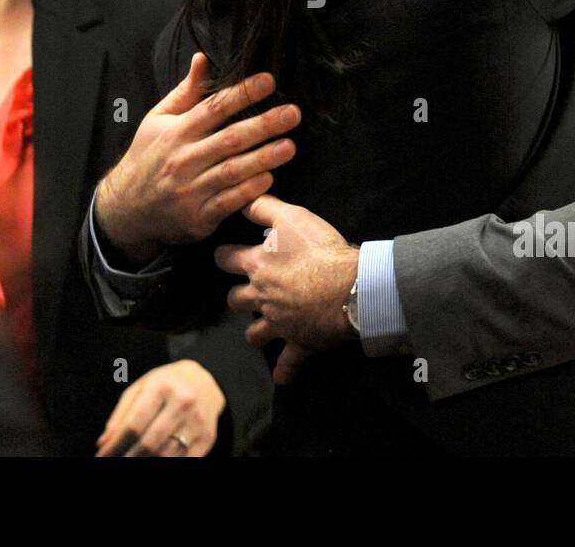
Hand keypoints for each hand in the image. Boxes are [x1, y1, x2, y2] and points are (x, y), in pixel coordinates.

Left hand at [95, 359, 225, 456]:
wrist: (205, 381)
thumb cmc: (165, 385)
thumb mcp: (140, 388)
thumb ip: (121, 415)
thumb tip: (103, 443)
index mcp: (161, 387)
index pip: (133, 424)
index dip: (115, 446)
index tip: (101, 457)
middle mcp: (183, 402)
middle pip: (149, 443)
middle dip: (127, 459)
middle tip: (113, 464)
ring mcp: (198, 421)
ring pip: (166, 455)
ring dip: (145, 463)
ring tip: (130, 462)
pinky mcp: (208, 437)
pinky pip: (184, 460)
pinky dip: (165, 465)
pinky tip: (152, 462)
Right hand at [96, 53, 300, 264]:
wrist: (127, 208)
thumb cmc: (147, 158)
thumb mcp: (157, 120)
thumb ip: (185, 91)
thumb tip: (203, 59)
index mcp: (177, 132)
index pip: (214, 108)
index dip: (242, 94)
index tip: (268, 81)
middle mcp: (185, 158)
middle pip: (230, 139)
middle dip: (263, 125)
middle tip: (292, 113)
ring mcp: (192, 189)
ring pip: (232, 171)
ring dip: (263, 158)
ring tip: (289, 146)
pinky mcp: (199, 216)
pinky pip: (228, 201)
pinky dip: (249, 190)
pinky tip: (269, 178)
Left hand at [218, 195, 359, 379]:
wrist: (350, 286)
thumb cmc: (321, 250)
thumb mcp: (291, 217)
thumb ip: (264, 207)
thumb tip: (243, 199)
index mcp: (257, 266)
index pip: (225, 259)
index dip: (223, 255)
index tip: (225, 254)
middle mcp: (262, 297)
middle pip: (234, 300)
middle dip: (237, 296)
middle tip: (247, 291)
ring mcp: (279, 323)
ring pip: (254, 333)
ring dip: (256, 330)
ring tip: (261, 327)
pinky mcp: (299, 343)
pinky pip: (287, 364)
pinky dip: (284, 371)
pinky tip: (281, 375)